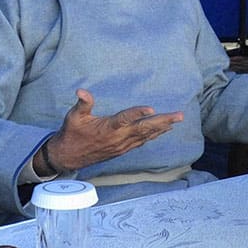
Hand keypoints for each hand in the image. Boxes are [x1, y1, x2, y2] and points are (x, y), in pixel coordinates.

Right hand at [39, 89, 183, 172]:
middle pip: (144, 128)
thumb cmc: (71, 134)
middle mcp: (118, 138)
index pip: (125, 119)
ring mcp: (123, 145)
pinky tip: (164, 130)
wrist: (68, 157)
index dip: (137, 113)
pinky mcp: (123, 149)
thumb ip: (82, 104)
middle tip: (179, 115)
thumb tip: (81, 91)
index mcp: (107, 128)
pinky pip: (142, 141)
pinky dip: (155, 135)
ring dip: (163, 128)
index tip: (151, 108)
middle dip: (163, 121)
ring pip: (146, 135)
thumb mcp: (73, 117)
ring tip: (177, 120)